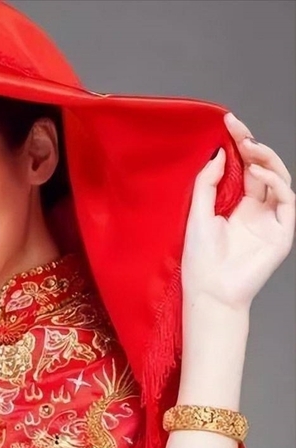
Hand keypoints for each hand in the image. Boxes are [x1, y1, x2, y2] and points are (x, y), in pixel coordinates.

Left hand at [182, 113, 294, 314]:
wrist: (209, 290)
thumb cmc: (200, 257)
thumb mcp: (197, 212)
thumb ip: (208, 183)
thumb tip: (218, 153)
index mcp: (238, 205)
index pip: (244, 167)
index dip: (239, 144)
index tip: (228, 122)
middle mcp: (258, 210)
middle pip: (263, 169)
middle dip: (253, 146)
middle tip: (239, 129)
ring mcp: (272, 220)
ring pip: (279, 180)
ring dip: (266, 160)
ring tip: (249, 147)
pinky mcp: (283, 232)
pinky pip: (287, 201)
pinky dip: (275, 183)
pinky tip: (259, 173)